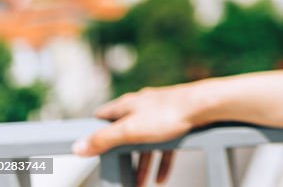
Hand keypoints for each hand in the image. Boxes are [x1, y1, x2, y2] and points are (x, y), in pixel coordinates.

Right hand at [72, 84, 201, 184]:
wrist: (205, 105)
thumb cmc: (168, 114)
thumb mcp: (130, 131)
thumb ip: (104, 139)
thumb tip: (77, 148)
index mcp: (126, 105)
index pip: (102, 117)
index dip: (94, 132)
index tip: (89, 147)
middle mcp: (142, 107)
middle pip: (125, 134)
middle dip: (122, 157)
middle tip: (119, 176)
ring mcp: (160, 113)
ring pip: (146, 142)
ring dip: (143, 164)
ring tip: (141, 184)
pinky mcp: (177, 120)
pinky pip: (165, 145)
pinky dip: (162, 161)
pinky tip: (163, 177)